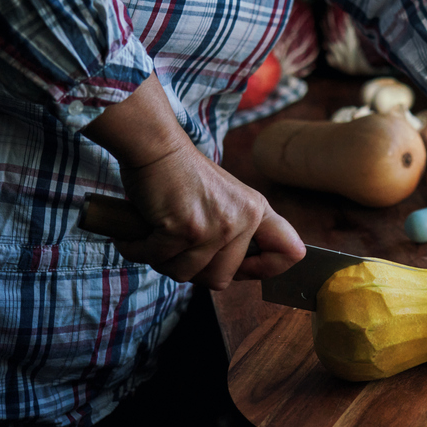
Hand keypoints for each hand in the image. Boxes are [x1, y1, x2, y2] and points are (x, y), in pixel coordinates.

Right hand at [82, 73, 304, 288]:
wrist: (157, 147)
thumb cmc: (183, 176)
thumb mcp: (227, 199)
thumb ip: (239, 232)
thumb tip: (244, 273)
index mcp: (256, 211)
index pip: (289, 252)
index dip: (267, 269)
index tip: (242, 270)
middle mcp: (243, 219)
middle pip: (220, 280)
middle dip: (191, 268)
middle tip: (175, 244)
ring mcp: (215, 225)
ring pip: (186, 275)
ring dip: (163, 260)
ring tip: (157, 234)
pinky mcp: (185, 228)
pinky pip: (158, 260)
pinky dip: (140, 250)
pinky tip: (138, 232)